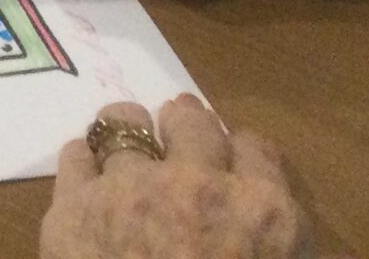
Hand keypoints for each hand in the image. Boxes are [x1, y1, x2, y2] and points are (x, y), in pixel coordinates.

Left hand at [41, 96, 309, 258]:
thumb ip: (281, 246)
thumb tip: (294, 238)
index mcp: (263, 212)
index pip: (257, 149)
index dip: (241, 150)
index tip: (232, 154)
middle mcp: (197, 183)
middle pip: (190, 123)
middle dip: (185, 125)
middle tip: (178, 131)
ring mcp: (129, 188)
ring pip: (122, 123)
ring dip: (128, 130)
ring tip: (126, 139)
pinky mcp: (73, 205)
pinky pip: (74, 156)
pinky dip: (83, 161)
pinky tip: (87, 172)